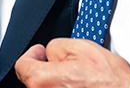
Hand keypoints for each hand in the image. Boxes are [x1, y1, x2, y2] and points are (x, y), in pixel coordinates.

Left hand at [15, 38, 129, 87]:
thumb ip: (54, 47)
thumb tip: (47, 53)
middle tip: (64, 63)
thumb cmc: (108, 79)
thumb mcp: (79, 47)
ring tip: (77, 77)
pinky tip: (81, 87)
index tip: (39, 52)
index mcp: (42, 80)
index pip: (21, 66)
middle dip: (45, 69)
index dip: (32, 54)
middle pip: (33, 80)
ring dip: (56, 82)